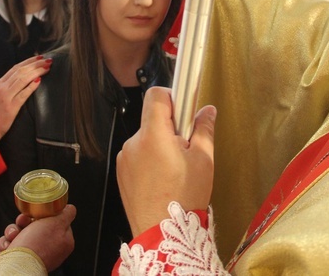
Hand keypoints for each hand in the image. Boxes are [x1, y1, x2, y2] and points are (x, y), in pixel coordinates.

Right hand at [0, 55, 51, 143]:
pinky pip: (23, 94)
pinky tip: (39, 81)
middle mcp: (2, 87)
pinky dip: (31, 86)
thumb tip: (24, 78)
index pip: (15, 68)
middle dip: (36, 64)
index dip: (29, 61)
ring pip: (23, 79)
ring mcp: (6, 97)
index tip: (39, 57)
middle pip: (21, 71)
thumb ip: (8, 86)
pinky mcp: (11, 107)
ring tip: (47, 68)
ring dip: (37, 72)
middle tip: (48, 60)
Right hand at [0, 205, 75, 271]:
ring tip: (13, 236)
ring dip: (13, 231)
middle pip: (36, 227)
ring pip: (21, 234)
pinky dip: (7, 244)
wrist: (18, 265)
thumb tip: (70, 209)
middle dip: (25, 222)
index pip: (56, 222)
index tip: (38, 211)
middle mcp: (50, 250)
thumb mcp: (57, 222)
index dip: (45, 215)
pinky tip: (8, 246)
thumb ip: (66, 214)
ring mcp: (34, 255)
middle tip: (22, 221)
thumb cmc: (37, 244)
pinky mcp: (20, 259)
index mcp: (63, 241)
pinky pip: (12, 246)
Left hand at [117, 87, 215, 235]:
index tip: (185, 109)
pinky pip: (138, 156)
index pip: (156, 95)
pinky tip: (164, 180)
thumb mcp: (204, 159)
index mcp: (153, 134)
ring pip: (146, 139)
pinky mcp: (122, 174)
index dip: (172, 97)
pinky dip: (150, 161)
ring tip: (176, 170)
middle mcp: (133, 143)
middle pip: (152, 119)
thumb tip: (207, 110)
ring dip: (160, 146)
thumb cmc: (184, 197)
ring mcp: (125, 159)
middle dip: (171, 128)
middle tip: (187, 149)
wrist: (162, 234)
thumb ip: (204, 129)